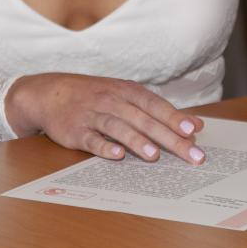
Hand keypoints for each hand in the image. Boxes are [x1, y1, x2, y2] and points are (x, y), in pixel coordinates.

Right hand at [5, 73, 205, 163]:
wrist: (51, 93)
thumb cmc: (96, 96)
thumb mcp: (126, 95)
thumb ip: (159, 111)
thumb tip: (195, 126)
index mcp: (127, 91)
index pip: (156, 105)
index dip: (175, 117)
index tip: (194, 131)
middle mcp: (113, 101)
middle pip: (143, 119)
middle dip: (168, 137)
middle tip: (190, 155)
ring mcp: (93, 115)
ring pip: (118, 127)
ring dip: (136, 141)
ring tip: (154, 155)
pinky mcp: (76, 131)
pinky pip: (91, 139)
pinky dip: (104, 147)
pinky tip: (117, 156)